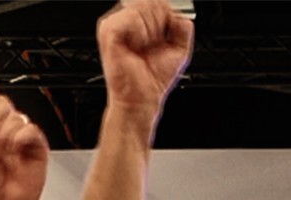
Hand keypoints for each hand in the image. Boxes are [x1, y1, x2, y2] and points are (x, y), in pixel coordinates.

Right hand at [97, 0, 192, 121]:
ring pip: (142, 6)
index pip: (156, 0)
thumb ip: (183, 26)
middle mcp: (125, 19)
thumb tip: (178, 14)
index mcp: (138, 20)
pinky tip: (136, 46)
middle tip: (155, 44)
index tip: (165, 35)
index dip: (166, 15)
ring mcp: (115, 24)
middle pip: (151, 0)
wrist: (142, 99)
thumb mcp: (179, 49)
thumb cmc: (154, 79)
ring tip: (144, 47)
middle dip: (160, 23)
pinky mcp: (108, 32)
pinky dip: (140, 32)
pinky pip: (131, 17)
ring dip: (151, 30)